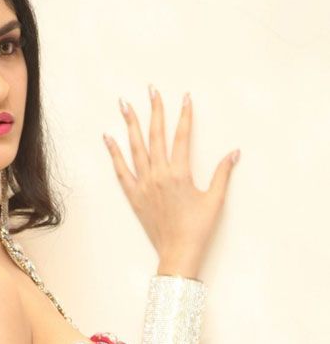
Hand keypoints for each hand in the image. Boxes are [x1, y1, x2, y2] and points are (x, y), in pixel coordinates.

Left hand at [103, 84, 239, 277]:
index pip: (181, 137)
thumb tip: (234, 153)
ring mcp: (143, 185)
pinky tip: (108, 138)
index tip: (185, 98)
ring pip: (135, 148)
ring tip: (124, 104)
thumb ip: (223, 173)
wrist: (178, 253)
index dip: (184, 116)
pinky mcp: (134, 196)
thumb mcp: (215, 200)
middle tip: (151, 90)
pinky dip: (114, 153)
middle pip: (155, 136)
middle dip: (154, 110)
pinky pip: (121, 170)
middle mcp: (158, 175)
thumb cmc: (198, 229)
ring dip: (130, 124)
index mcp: (179, 174)